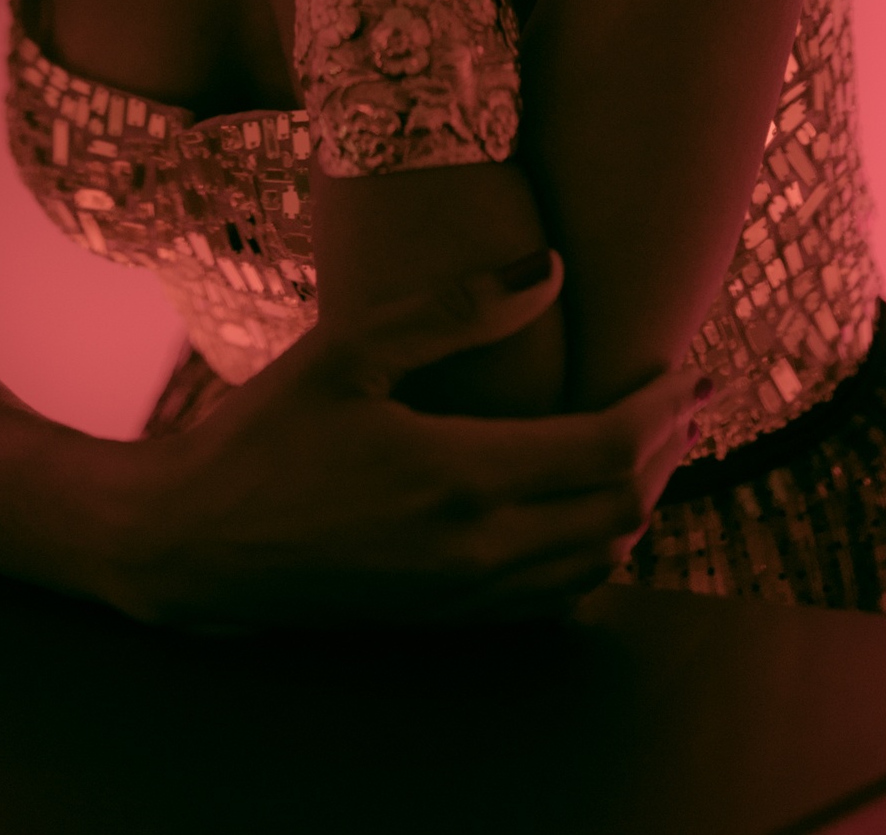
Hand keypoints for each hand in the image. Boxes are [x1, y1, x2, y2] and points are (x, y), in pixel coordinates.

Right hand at [111, 253, 706, 626]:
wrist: (194, 543)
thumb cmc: (263, 435)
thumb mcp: (349, 350)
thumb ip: (454, 310)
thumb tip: (551, 268)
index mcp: (460, 476)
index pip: (607, 451)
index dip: (664, 410)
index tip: (692, 369)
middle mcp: (477, 549)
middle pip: (622, 509)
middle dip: (671, 451)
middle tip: (692, 397)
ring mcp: (464, 594)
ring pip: (599, 560)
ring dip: (642, 501)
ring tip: (656, 443)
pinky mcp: (446, 616)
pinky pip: (557, 594)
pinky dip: (598, 549)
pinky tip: (593, 510)